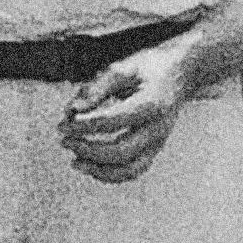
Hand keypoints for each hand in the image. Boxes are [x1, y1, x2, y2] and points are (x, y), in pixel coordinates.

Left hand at [59, 39, 195, 183]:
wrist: (179, 75)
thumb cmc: (146, 69)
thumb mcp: (122, 68)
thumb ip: (96, 88)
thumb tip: (71, 111)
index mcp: (152, 103)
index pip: (113, 121)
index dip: (84, 126)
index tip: (63, 124)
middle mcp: (158, 128)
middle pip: (121, 151)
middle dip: (88, 149)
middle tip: (64, 140)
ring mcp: (159, 142)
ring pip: (129, 169)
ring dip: (98, 169)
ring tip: (75, 161)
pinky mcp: (154, 150)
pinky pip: (133, 171)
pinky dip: (109, 174)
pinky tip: (89, 165)